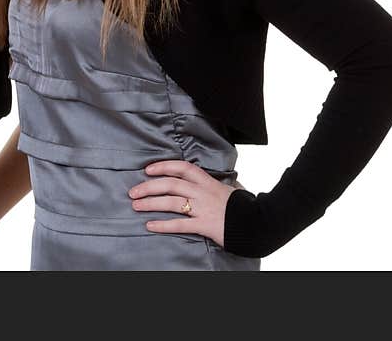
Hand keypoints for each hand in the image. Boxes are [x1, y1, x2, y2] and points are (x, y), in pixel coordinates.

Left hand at [128, 160, 244, 247]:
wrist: (259, 223)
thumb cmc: (243, 206)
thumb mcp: (229, 189)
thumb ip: (216, 184)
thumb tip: (211, 180)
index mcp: (207, 181)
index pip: (182, 167)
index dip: (163, 166)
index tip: (148, 170)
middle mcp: (203, 192)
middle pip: (170, 184)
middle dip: (149, 186)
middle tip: (133, 191)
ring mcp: (203, 208)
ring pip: (171, 202)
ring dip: (150, 203)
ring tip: (136, 206)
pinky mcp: (205, 225)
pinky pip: (180, 224)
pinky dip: (163, 225)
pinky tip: (150, 225)